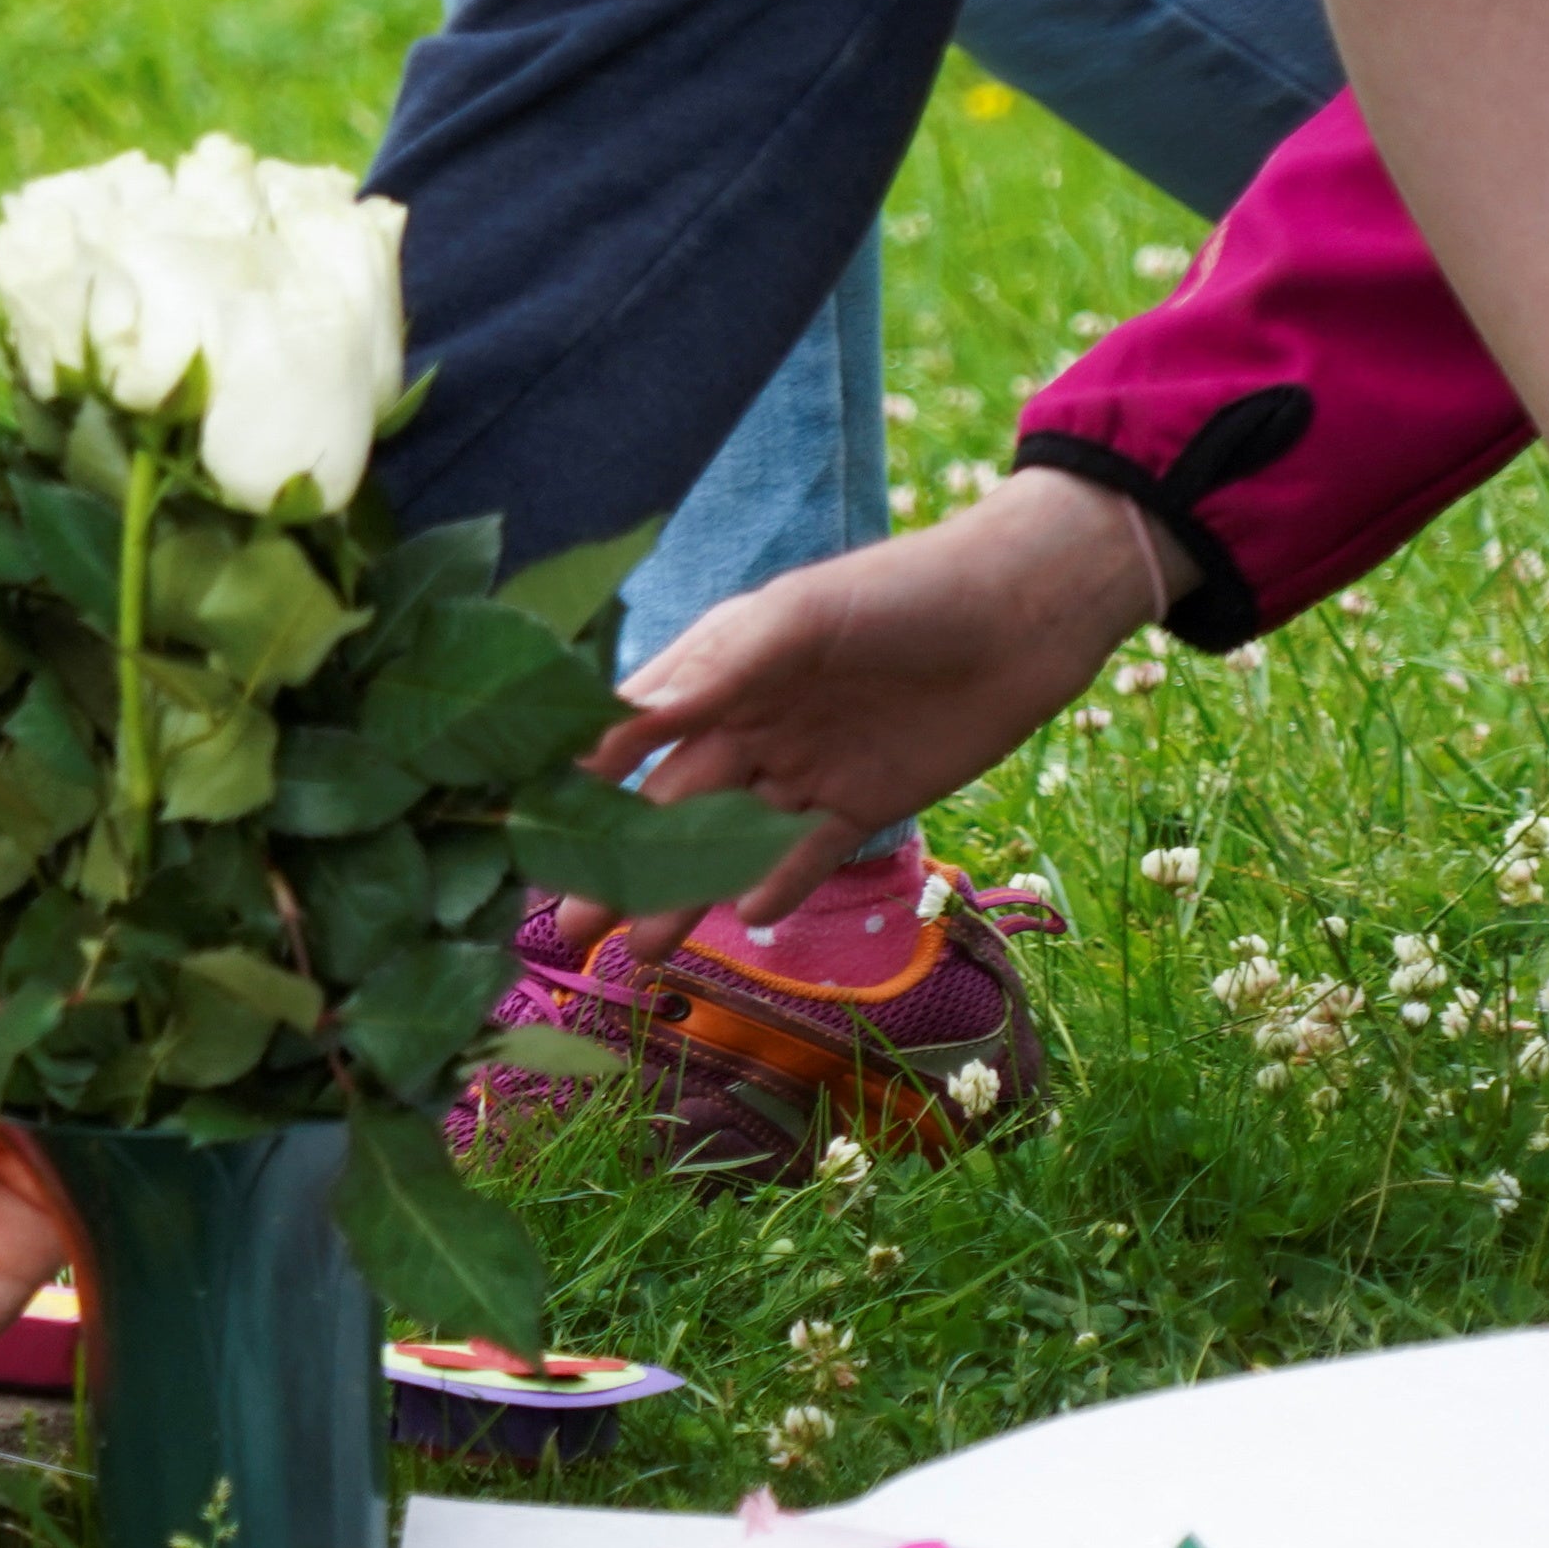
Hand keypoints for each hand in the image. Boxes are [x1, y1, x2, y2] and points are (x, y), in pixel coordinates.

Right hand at [566, 468, 1175, 952]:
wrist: (1027, 613)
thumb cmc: (904, 594)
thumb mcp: (798, 621)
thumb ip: (710, 674)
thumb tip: (611, 726)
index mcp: (717, 665)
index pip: (626, 732)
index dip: (573, 783)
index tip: (520, 837)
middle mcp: (747, 720)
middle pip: (662, 805)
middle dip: (612, 864)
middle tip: (563, 928)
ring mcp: (801, 765)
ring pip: (721, 844)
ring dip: (678, 894)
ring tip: (634, 953)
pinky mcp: (861, 803)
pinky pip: (803, 855)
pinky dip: (772, 886)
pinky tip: (737, 918)